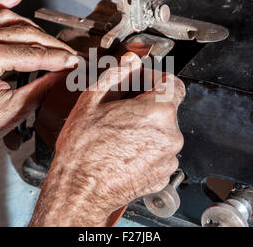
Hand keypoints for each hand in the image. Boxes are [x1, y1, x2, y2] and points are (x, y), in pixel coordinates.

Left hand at [0, 0, 78, 180]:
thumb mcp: (11, 112)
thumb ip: (41, 89)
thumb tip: (64, 76)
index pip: (34, 54)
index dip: (59, 59)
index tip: (76, 63)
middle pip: (26, 34)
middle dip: (52, 45)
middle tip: (70, 55)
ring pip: (9, 19)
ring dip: (33, 27)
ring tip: (52, 40)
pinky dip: (1, 2)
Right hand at [30, 52, 185, 226]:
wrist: (79, 190)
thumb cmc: (82, 150)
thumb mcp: (92, 100)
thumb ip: (117, 74)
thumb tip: (130, 61)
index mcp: (157, 111)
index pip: (172, 83)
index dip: (155, 79)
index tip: (140, 83)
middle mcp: (170, 135)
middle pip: (166, 108)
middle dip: (147, 104)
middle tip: (121, 109)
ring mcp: (169, 158)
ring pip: (163, 131)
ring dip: (146, 127)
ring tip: (119, 134)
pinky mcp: (163, 175)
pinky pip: (160, 153)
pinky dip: (147, 149)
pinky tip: (124, 151)